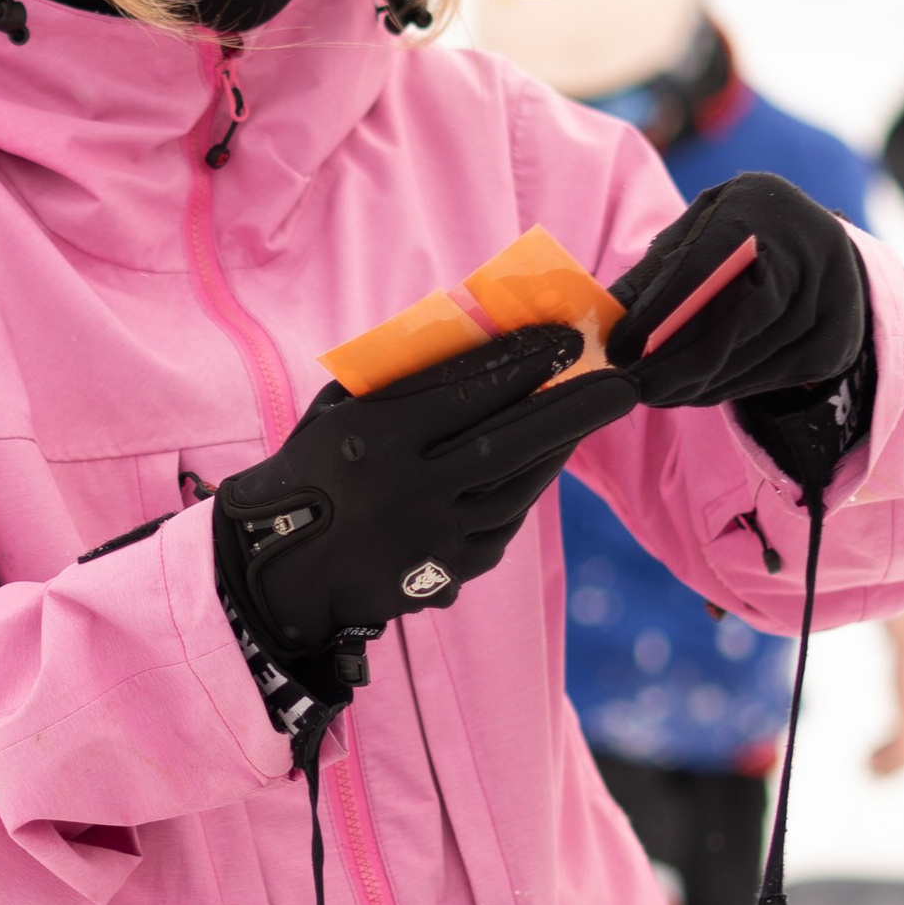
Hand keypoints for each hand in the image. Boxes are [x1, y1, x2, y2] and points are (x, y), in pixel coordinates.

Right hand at [216, 324, 636, 675]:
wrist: (282, 563)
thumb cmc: (315, 465)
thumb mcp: (342, 406)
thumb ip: (404, 373)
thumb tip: (481, 330)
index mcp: (376, 441)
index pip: (465, 393)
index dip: (521, 363)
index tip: (564, 338)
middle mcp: (408, 493)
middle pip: (509, 444)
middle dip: (572, 409)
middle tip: (620, 382)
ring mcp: (431, 539)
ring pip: (516, 489)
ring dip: (559, 448)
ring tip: (588, 413)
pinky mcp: (447, 574)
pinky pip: (503, 525)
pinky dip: (529, 489)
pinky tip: (545, 461)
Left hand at [608, 175, 866, 408]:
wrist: (819, 241)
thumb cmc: (741, 231)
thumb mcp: (699, 228)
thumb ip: (658, 268)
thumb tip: (606, 317)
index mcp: (760, 205)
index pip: (706, 267)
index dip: (659, 314)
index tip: (620, 349)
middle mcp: (809, 246)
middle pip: (738, 319)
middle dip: (679, 362)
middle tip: (635, 387)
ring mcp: (832, 296)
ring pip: (756, 356)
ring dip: (699, 384)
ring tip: (655, 393)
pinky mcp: (836, 340)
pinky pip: (774, 377)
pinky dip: (728, 389)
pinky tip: (695, 391)